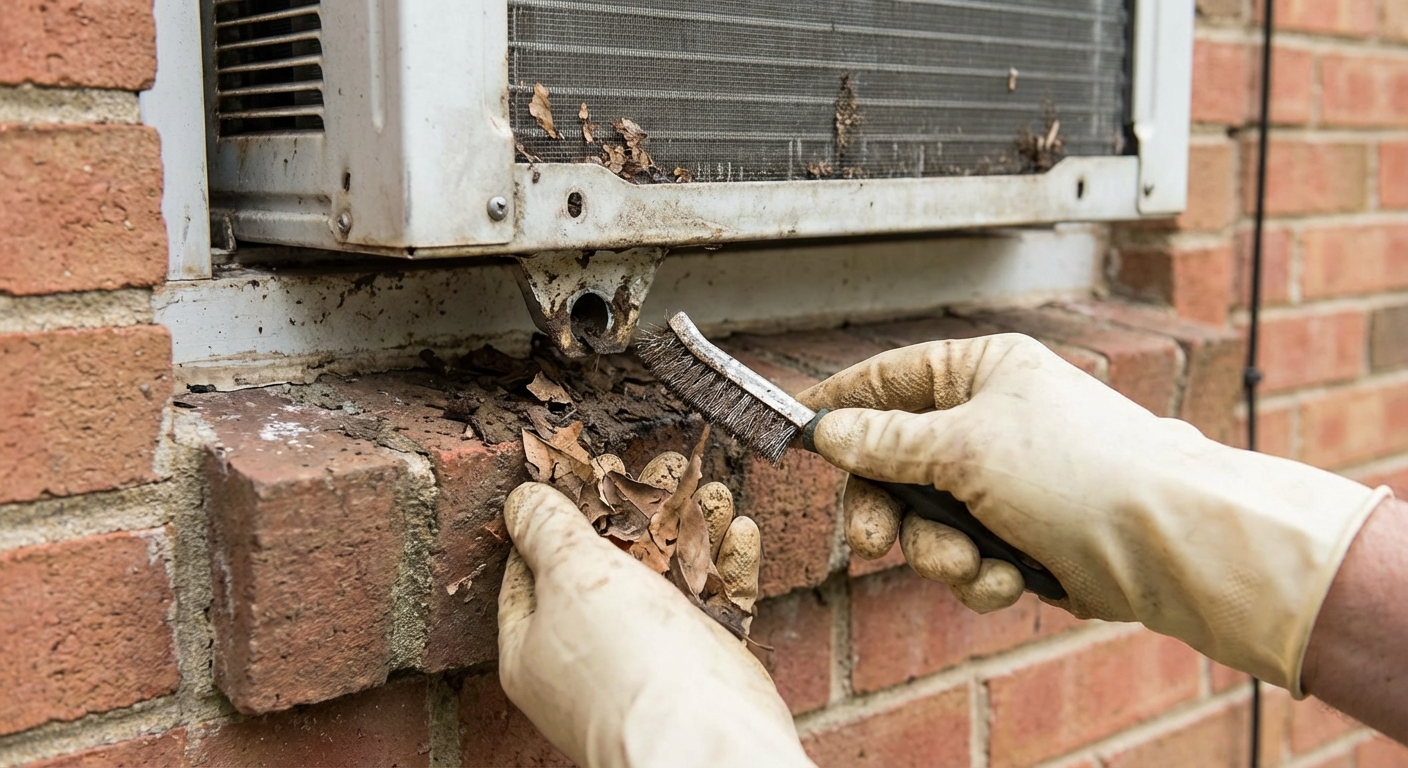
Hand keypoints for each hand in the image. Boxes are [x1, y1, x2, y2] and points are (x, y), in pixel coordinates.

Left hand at [497, 480, 811, 767]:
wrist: (704, 739)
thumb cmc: (626, 662)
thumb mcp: (570, 575)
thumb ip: (546, 529)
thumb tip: (521, 498)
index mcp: (535, 643)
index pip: (533, 568)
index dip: (560, 513)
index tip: (588, 470)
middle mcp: (589, 656)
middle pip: (611, 565)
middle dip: (641, 511)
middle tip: (662, 464)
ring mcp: (648, 663)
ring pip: (669, 579)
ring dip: (694, 528)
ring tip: (713, 486)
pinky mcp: (704, 669)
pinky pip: (715, 605)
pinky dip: (728, 565)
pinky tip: (740, 528)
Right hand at [798, 333, 1389, 693]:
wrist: (1169, 544)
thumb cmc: (1081, 471)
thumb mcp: (965, 447)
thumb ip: (886, 441)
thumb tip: (828, 429)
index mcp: (981, 373)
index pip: (887, 379)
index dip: (839, 406)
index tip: (794, 432)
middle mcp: (990, 422)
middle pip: (895, 464)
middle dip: (889, 511)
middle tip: (872, 542)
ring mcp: (1006, 482)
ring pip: (926, 521)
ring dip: (940, 553)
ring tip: (975, 563)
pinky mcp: (1023, 536)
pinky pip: (967, 557)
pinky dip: (981, 575)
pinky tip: (1012, 577)